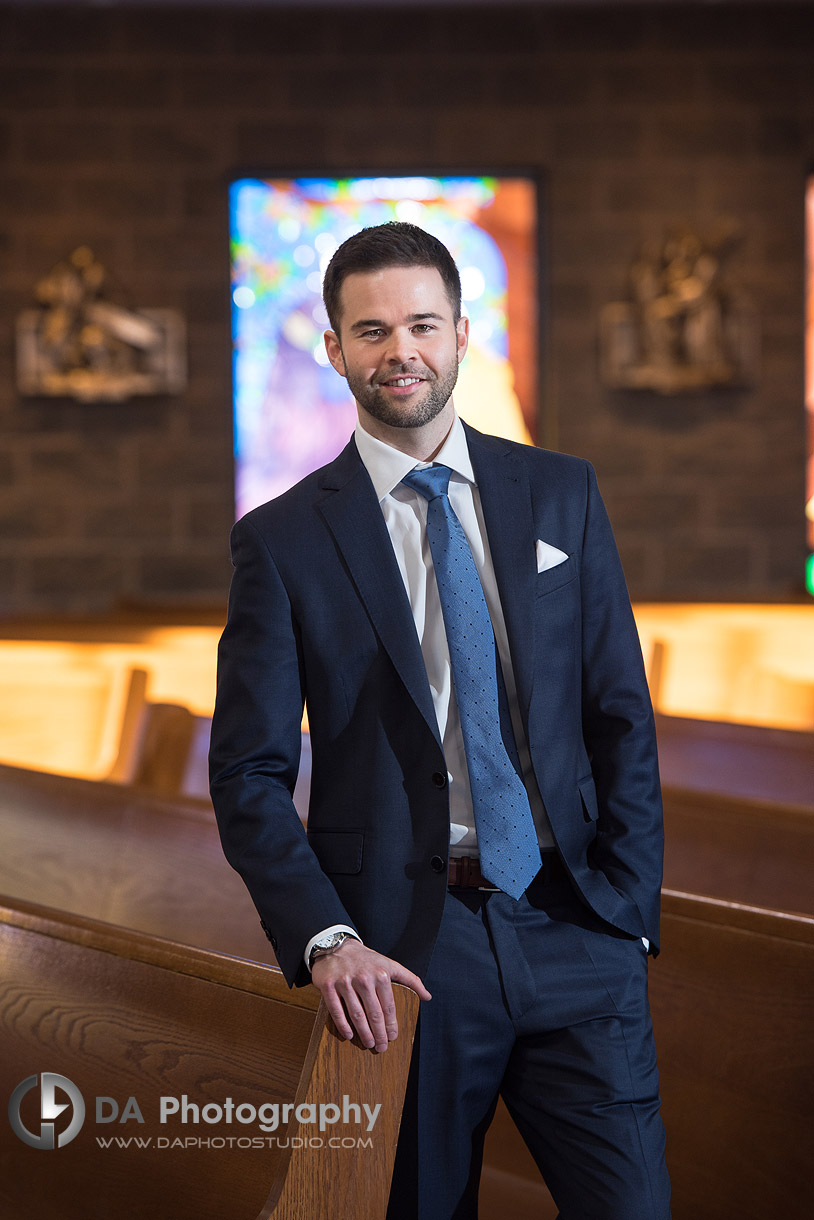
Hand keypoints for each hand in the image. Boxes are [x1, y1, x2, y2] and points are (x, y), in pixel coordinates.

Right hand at [310, 938, 430, 1052]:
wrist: (336, 945)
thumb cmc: (366, 959)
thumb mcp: (390, 964)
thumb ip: (410, 979)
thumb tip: (427, 996)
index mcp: (381, 974)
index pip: (388, 1006)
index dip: (391, 1024)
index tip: (393, 1037)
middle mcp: (364, 979)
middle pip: (374, 1013)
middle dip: (379, 1033)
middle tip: (382, 1047)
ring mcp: (345, 982)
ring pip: (356, 1014)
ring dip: (364, 1032)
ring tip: (369, 1043)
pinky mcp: (329, 986)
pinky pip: (336, 1010)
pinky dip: (343, 1025)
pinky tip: (349, 1035)